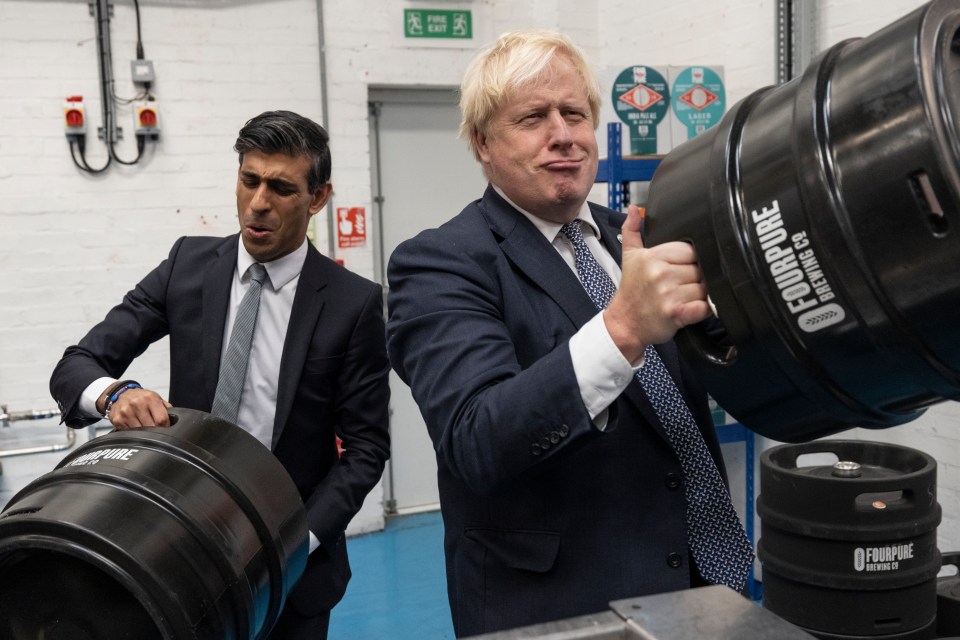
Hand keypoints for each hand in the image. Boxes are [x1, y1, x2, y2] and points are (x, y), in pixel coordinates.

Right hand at [105, 387, 172, 428]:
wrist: (121, 393)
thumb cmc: (142, 397)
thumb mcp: (156, 398)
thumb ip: (166, 408)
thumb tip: (175, 420)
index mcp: (150, 398)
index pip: (161, 419)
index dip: (165, 426)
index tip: (165, 428)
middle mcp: (137, 403)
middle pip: (151, 426)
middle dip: (155, 430)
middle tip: (155, 430)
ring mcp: (126, 412)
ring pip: (140, 431)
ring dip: (144, 432)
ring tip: (144, 426)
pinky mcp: (118, 419)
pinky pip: (129, 432)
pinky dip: (133, 432)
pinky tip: (134, 425)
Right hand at [603, 204, 710, 361]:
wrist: (624, 323)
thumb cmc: (631, 291)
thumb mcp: (629, 257)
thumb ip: (633, 230)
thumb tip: (633, 209)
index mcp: (653, 257)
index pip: (690, 249)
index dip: (690, 260)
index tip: (679, 270)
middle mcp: (661, 274)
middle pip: (700, 268)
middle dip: (695, 278)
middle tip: (680, 286)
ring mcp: (669, 294)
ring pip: (704, 288)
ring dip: (699, 295)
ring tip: (683, 298)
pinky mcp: (677, 314)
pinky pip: (704, 307)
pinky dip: (703, 309)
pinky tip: (691, 309)